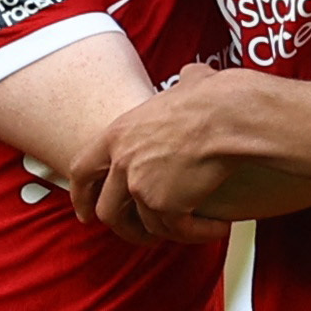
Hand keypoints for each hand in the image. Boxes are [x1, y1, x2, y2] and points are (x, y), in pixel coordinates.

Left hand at [69, 64, 234, 245]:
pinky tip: (218, 226)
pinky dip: (200, 232)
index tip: (86, 212)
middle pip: (107, 210)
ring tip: (192, 228)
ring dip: (170, 231)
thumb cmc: (214, 97)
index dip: (81, 195)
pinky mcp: (165, 206)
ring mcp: (140, 186)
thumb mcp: (187, 83)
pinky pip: (179, 231)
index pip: (82, 170)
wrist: (229, 117)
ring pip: (146, 227)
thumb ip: (181, 84)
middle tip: (139, 235)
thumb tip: (193, 76)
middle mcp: (122, 162)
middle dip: (122, 228)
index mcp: (118, 133)